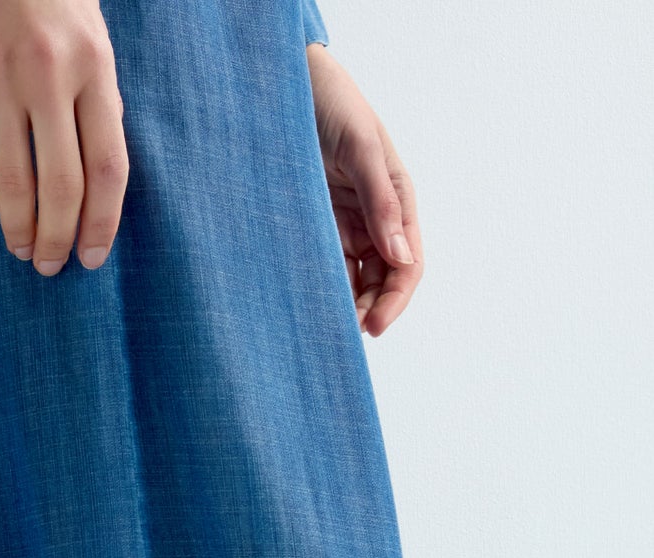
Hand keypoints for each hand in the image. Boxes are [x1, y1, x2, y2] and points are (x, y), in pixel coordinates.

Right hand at [0, 0, 127, 274]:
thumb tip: (96, 165)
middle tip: (49, 267)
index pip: (107, 166)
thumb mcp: (87, 23)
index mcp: (92, 62)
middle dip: (57, 239)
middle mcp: (47, 74)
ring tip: (19, 250)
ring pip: (12, 182)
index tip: (93, 257)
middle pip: (60, 187)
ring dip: (17, 229)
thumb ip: (94, 90)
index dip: (102, 223)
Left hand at [306, 44, 422, 335]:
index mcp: (396, 201)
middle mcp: (374, 219)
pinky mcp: (313, 228)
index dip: (394, 299)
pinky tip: (305, 307)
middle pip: (381, 280)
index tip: (373, 326)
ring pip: (351, 280)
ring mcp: (343, 225)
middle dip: (368, 310)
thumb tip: (399, 256)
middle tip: (342, 336)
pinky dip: (318, 290)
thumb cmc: (331, 105)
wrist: (284, 88)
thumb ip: (380, 200)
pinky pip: (321, 268)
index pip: (407, 264)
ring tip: (323, 329)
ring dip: (343, 306)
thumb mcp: (360, 149)